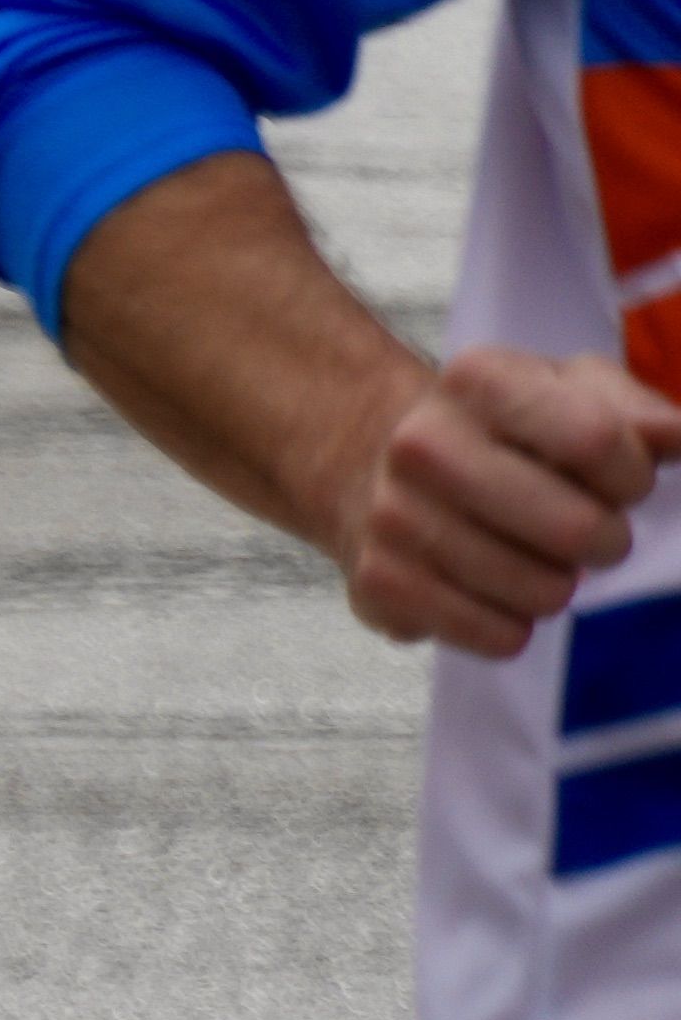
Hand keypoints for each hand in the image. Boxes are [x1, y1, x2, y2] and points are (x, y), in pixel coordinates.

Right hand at [339, 346, 680, 655]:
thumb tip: (675, 438)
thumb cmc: (495, 432)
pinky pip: (497, 636)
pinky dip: (513, 624)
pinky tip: (495, 591)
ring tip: (534, 560)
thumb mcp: (564, 391)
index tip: (619, 483)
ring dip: (558, 585)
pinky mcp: (381, 585)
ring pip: (543, 593)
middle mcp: (422, 445)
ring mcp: (393, 518)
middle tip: (587, 533)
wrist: (369, 462)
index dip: (631, 475)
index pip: (596, 440)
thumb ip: (630, 409)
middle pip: (574, 528)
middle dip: (605, 541)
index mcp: (476, 382)